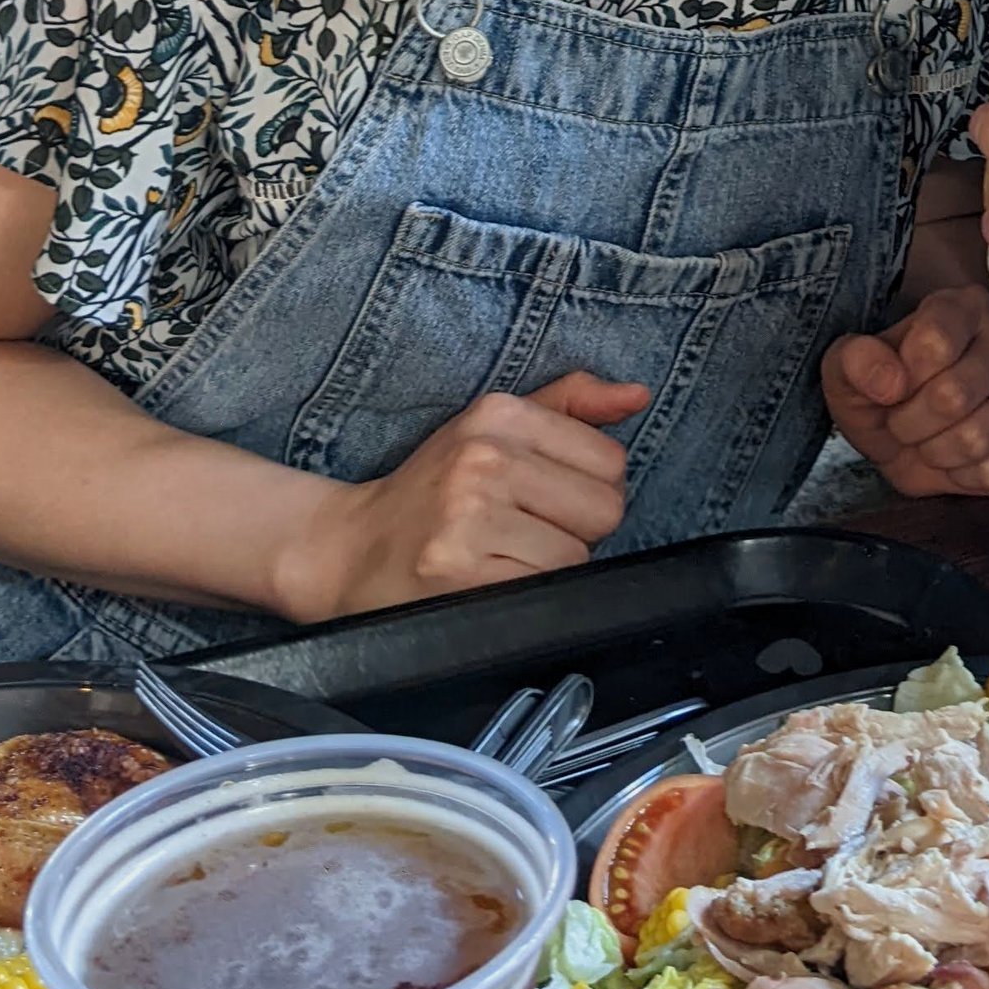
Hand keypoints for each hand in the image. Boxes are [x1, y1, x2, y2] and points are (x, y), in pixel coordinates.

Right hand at [274, 371, 650, 620]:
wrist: (350, 550)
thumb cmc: (434, 490)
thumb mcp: (492, 427)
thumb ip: (570, 405)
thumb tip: (638, 395)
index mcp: (499, 413)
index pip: (610, 461)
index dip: (590, 490)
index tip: (548, 499)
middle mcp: (485, 457)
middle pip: (604, 509)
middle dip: (576, 530)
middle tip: (526, 531)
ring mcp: (471, 515)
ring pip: (575, 556)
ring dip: (549, 567)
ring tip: (502, 555)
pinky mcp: (461, 572)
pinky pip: (543, 590)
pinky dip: (526, 593)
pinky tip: (489, 578)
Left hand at [822, 284, 988, 495]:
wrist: (906, 435)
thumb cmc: (884, 393)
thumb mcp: (847, 370)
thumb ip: (855, 361)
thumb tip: (890, 381)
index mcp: (962, 307)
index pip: (934, 342)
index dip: (900, 380)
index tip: (890, 388)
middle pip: (954, 394)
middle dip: (912, 423)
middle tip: (903, 423)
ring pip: (980, 435)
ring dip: (938, 452)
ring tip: (930, 442)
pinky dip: (968, 478)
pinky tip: (957, 464)